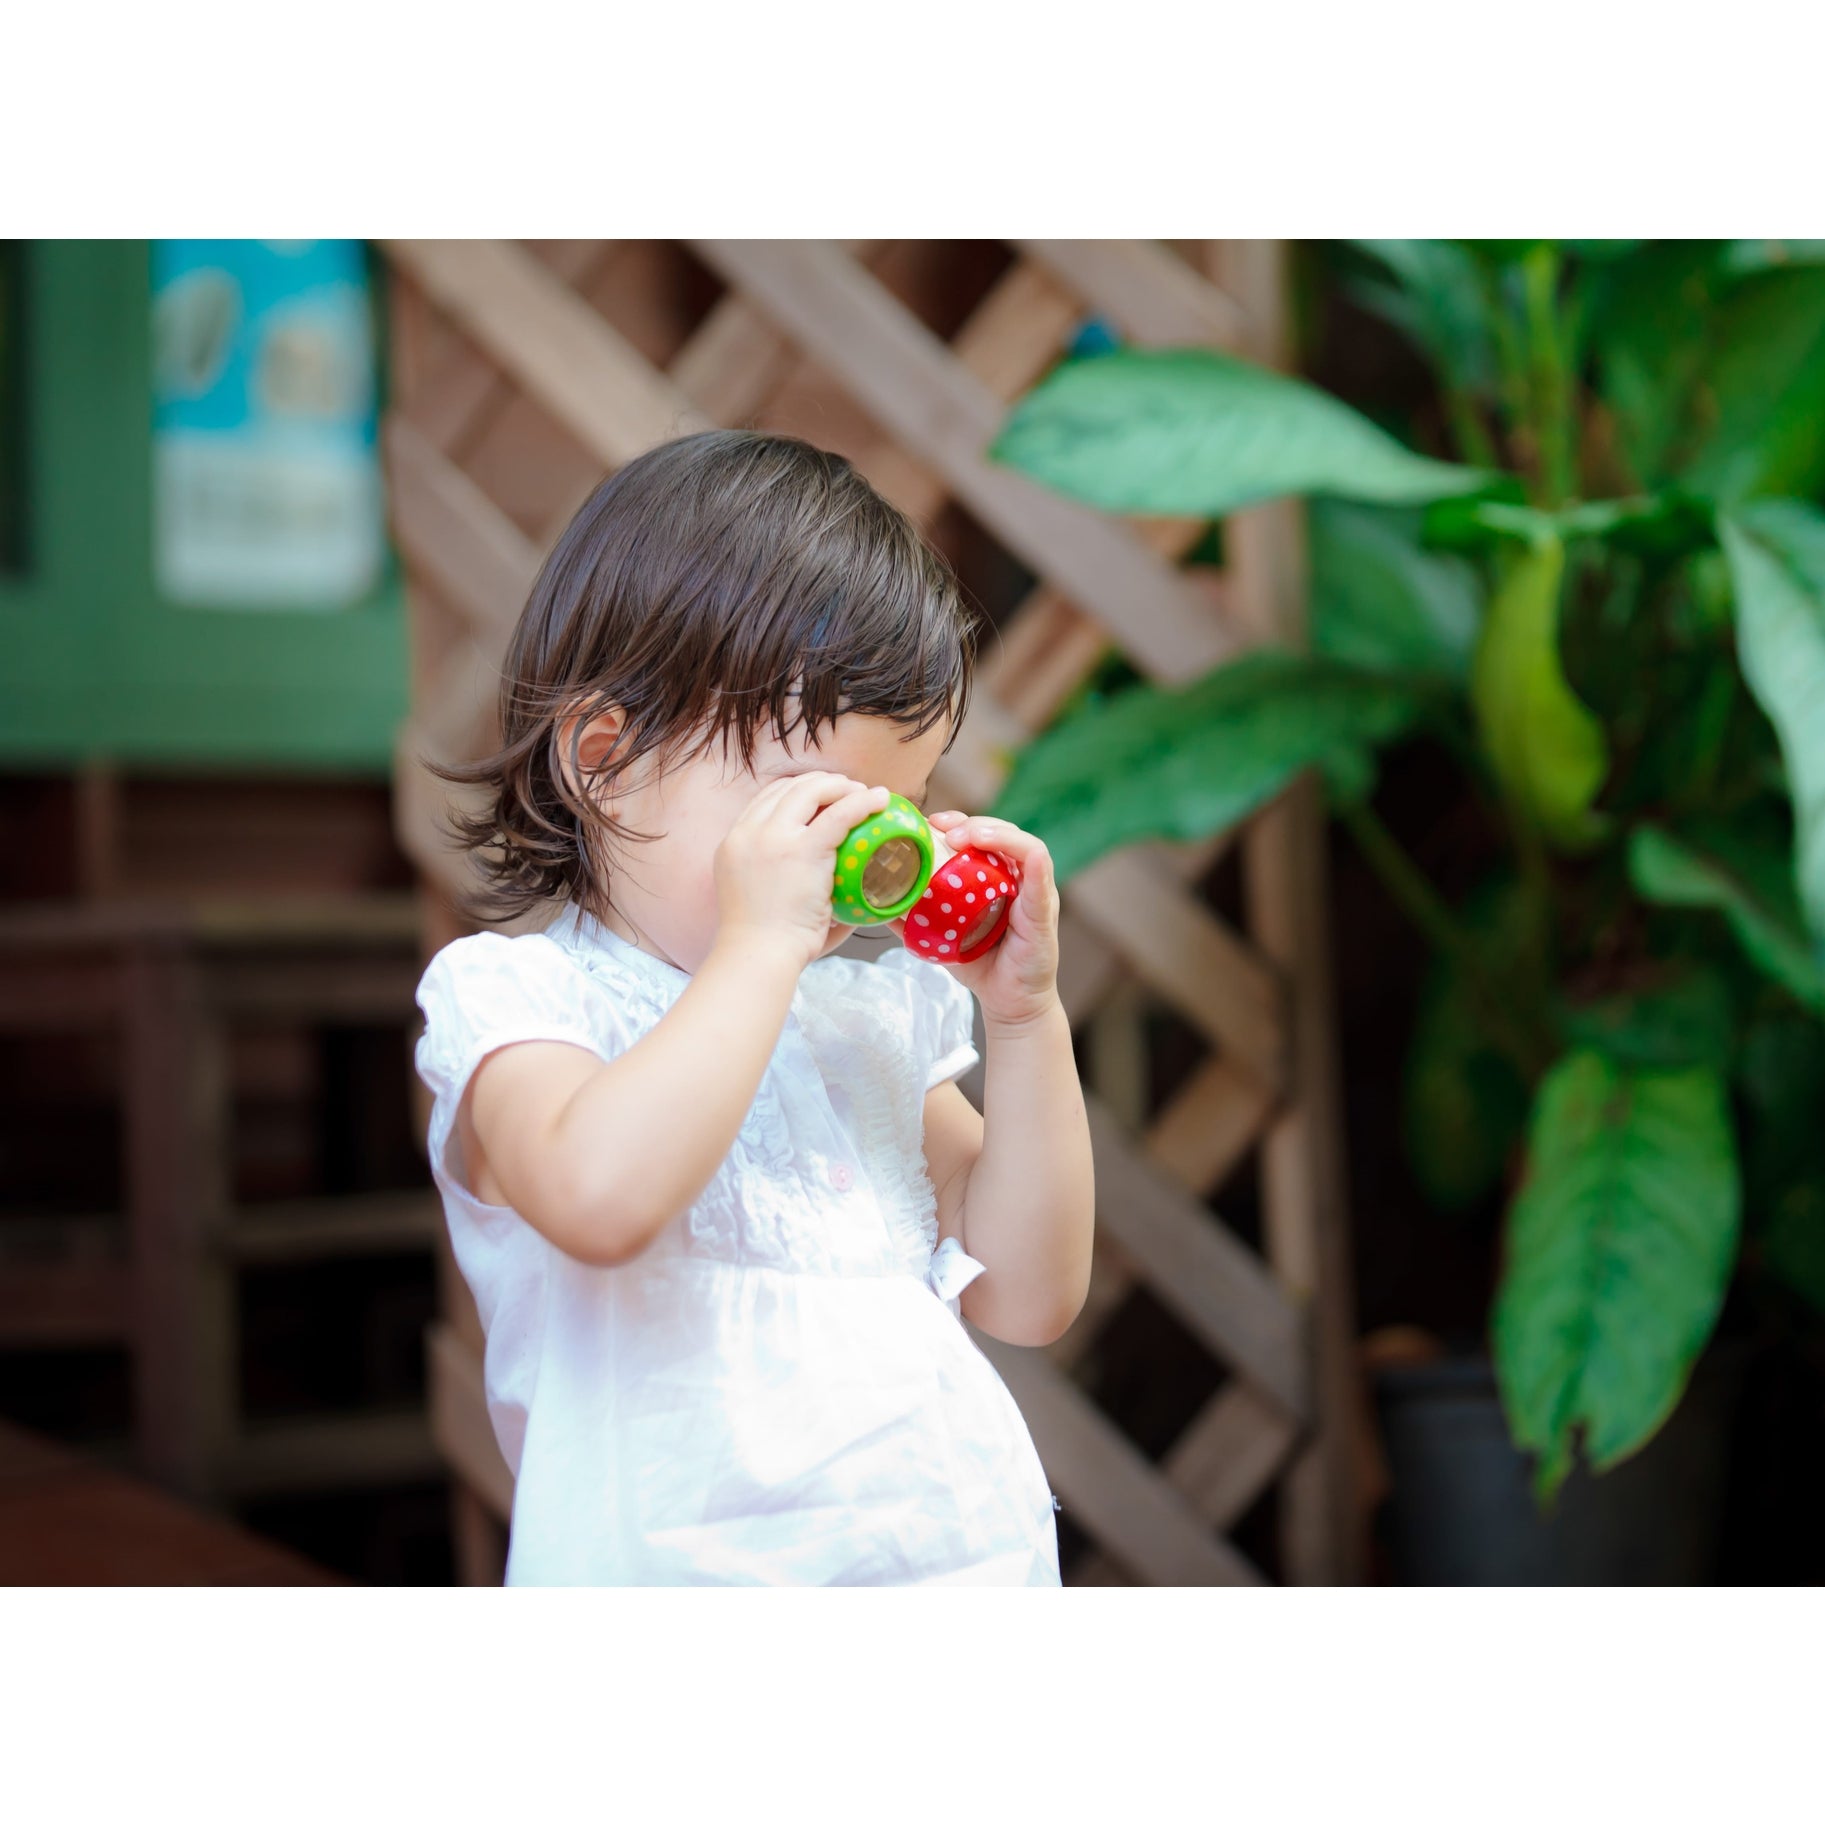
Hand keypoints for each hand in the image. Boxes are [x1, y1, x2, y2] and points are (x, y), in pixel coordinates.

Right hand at [715, 772, 889, 970]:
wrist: (758, 954)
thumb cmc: (765, 941)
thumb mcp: (756, 894)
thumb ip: (780, 878)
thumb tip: (822, 883)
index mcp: (735, 841)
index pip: (768, 798)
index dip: (799, 790)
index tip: (823, 797)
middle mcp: (749, 832)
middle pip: (789, 787)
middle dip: (822, 783)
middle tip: (849, 792)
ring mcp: (773, 838)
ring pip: (812, 791)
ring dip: (842, 787)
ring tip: (866, 795)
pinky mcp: (802, 850)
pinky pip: (839, 814)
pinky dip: (862, 802)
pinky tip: (880, 800)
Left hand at [889, 811, 1061, 1028]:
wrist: (1008, 1002)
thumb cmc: (980, 965)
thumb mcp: (941, 936)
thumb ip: (914, 919)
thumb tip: (879, 906)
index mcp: (997, 878)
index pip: (982, 836)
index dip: (957, 822)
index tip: (930, 823)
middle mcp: (1019, 878)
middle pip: (1000, 832)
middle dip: (969, 822)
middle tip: (939, 826)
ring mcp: (1035, 890)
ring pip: (1021, 842)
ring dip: (992, 832)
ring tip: (963, 836)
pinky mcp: (1044, 907)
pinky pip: (1040, 870)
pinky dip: (1024, 852)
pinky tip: (1004, 847)